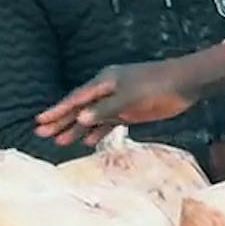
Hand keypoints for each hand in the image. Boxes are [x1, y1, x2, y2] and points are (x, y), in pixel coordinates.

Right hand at [35, 47, 224, 147]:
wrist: (184, 84)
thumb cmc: (156, 87)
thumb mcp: (129, 99)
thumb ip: (105, 109)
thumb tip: (80, 118)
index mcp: (104, 82)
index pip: (75, 99)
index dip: (58, 110)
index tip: (40, 120)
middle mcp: (107, 90)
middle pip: (79, 108)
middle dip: (61, 121)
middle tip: (41, 134)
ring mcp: (118, 101)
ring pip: (93, 116)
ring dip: (77, 129)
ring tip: (60, 142)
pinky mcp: (130, 110)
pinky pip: (108, 121)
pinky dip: (98, 131)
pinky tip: (88, 142)